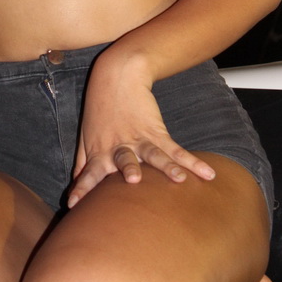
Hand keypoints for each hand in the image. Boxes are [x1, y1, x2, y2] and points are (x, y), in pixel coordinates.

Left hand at [68, 52, 215, 207]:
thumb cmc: (99, 110)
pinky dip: (192, 162)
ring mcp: (139, 139)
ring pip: (154, 154)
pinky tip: (208, 174)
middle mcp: (119, 147)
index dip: (83, 188)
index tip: (74, 205)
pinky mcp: (156, 132)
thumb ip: (83, 161)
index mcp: (100, 151)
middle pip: (124, 160)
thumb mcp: (87, 135)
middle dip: (129, 169)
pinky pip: (175, 149)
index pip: (89, 173)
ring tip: (179, 178)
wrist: (117, 77)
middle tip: (134, 180)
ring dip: (166, 166)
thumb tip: (75, 180)